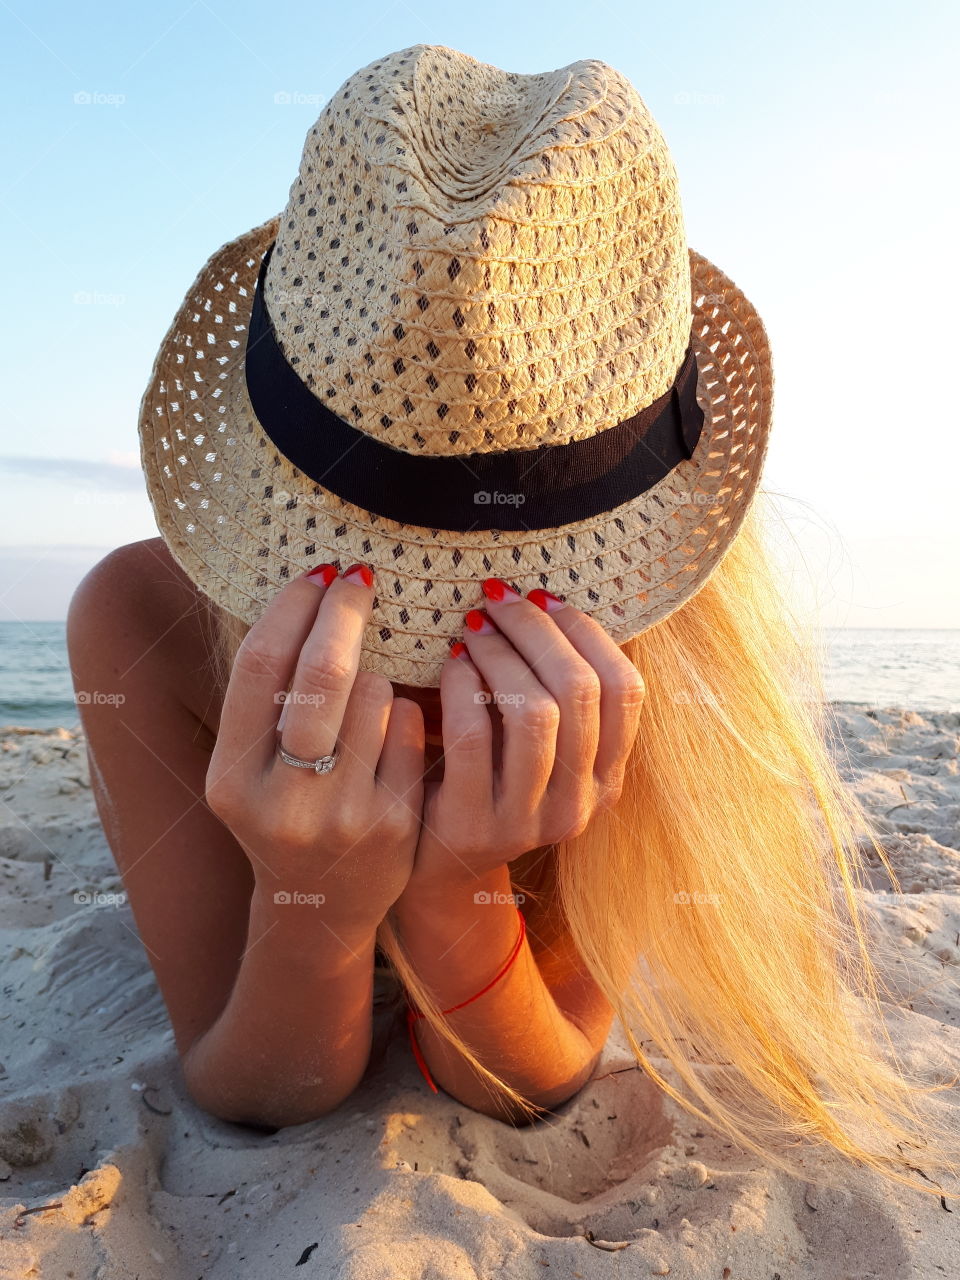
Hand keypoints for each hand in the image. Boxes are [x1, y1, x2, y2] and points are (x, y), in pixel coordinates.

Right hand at [204, 563, 424, 931]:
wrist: (319, 909)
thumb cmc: (283, 810)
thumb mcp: (248, 767)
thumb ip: (263, 698)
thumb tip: (307, 588)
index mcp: (231, 779)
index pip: (261, 666)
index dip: (292, 606)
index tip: (316, 572)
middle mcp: (282, 802)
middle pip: (322, 674)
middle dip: (344, 611)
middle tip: (359, 577)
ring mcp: (343, 817)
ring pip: (376, 693)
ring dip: (376, 675)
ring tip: (362, 699)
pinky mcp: (396, 826)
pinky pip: (408, 727)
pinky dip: (402, 712)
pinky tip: (389, 730)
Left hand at [406, 579, 645, 894]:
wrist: (433, 864)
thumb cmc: (485, 778)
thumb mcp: (538, 746)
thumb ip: (557, 693)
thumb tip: (553, 599)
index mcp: (606, 778)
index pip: (624, 690)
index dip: (587, 632)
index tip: (545, 595)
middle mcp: (578, 804)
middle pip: (577, 691)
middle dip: (536, 629)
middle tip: (496, 598)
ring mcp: (527, 820)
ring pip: (533, 712)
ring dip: (500, 654)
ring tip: (471, 628)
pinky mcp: (473, 824)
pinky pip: (474, 737)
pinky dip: (462, 686)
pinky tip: (450, 665)